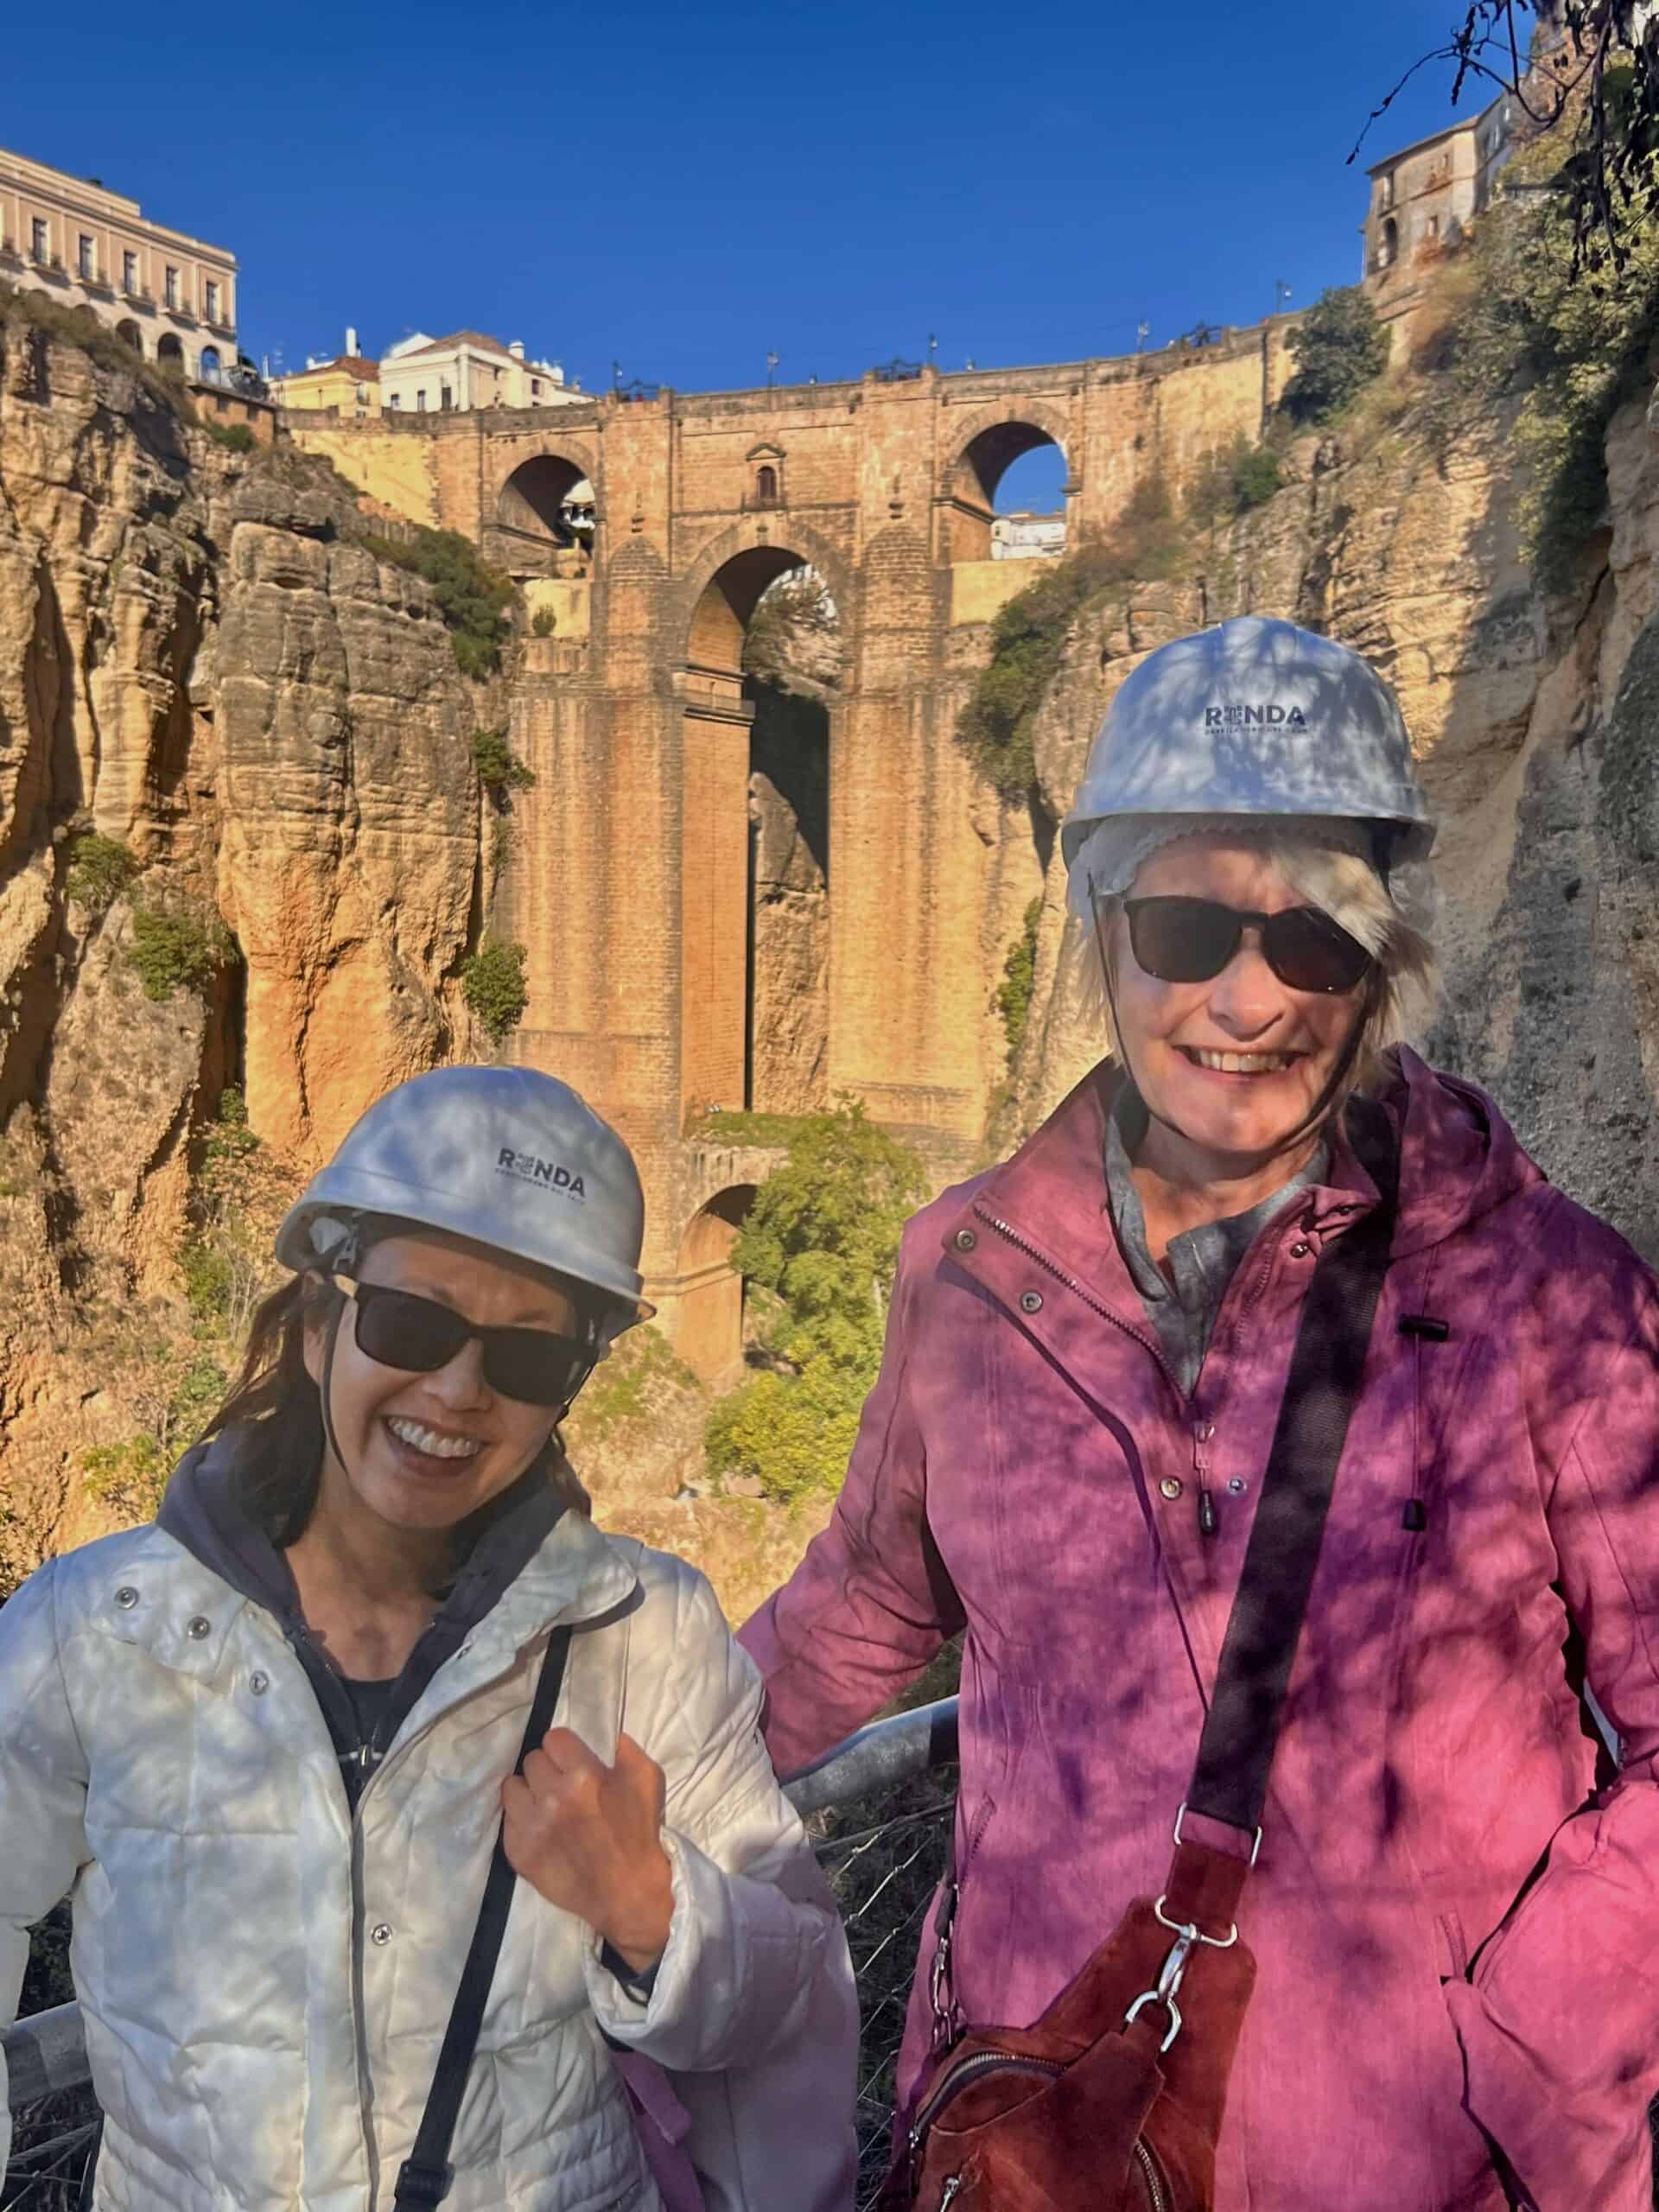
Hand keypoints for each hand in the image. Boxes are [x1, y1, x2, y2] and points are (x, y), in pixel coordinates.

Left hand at [502, 1728, 673, 1972]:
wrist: (627, 1893)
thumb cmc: (639, 1834)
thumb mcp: (648, 1780)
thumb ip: (625, 1749)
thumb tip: (605, 1733)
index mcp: (582, 1776)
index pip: (553, 1738)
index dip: (565, 1749)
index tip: (573, 1762)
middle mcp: (550, 1798)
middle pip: (531, 1760)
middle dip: (548, 1769)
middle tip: (562, 1785)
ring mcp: (530, 1827)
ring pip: (512, 1787)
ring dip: (529, 1792)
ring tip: (545, 1805)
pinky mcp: (518, 1852)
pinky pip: (507, 1819)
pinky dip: (522, 1820)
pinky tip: (540, 1828)